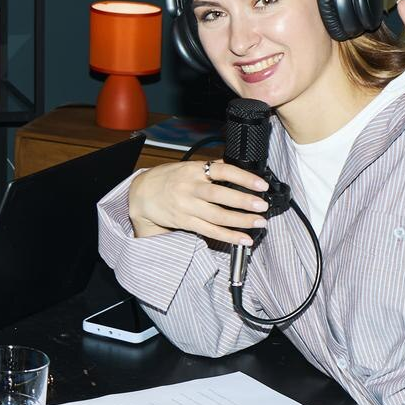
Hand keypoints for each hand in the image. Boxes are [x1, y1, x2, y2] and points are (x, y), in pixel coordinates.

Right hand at [126, 158, 270, 247]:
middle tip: (262, 206)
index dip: (244, 177)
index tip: (261, 185)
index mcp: (194, 171)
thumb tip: (235, 165)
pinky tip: (243, 239)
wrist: (141, 194)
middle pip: (220, 196)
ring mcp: (187, 207)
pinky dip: (228, 236)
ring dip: (241, 221)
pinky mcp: (185, 222)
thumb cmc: (167, 179)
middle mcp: (190, 188)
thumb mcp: (187, 167)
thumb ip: (210, 168)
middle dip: (244, 201)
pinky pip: (209, 231)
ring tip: (259, 222)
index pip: (223, 171)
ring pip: (217, 216)